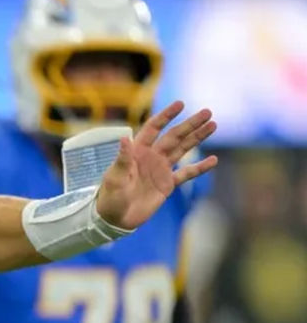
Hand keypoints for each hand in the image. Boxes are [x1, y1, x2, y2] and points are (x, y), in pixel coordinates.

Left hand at [95, 101, 217, 229]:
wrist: (115, 219)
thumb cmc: (110, 197)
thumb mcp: (115, 178)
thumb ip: (122, 159)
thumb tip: (124, 138)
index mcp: (137, 151)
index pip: (153, 128)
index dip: (166, 116)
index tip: (180, 104)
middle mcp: (151, 157)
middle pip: (174, 136)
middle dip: (190, 124)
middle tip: (207, 112)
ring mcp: (160, 169)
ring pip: (182, 149)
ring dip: (197, 138)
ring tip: (213, 125)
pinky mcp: (167, 184)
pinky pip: (186, 174)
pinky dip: (199, 167)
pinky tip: (213, 160)